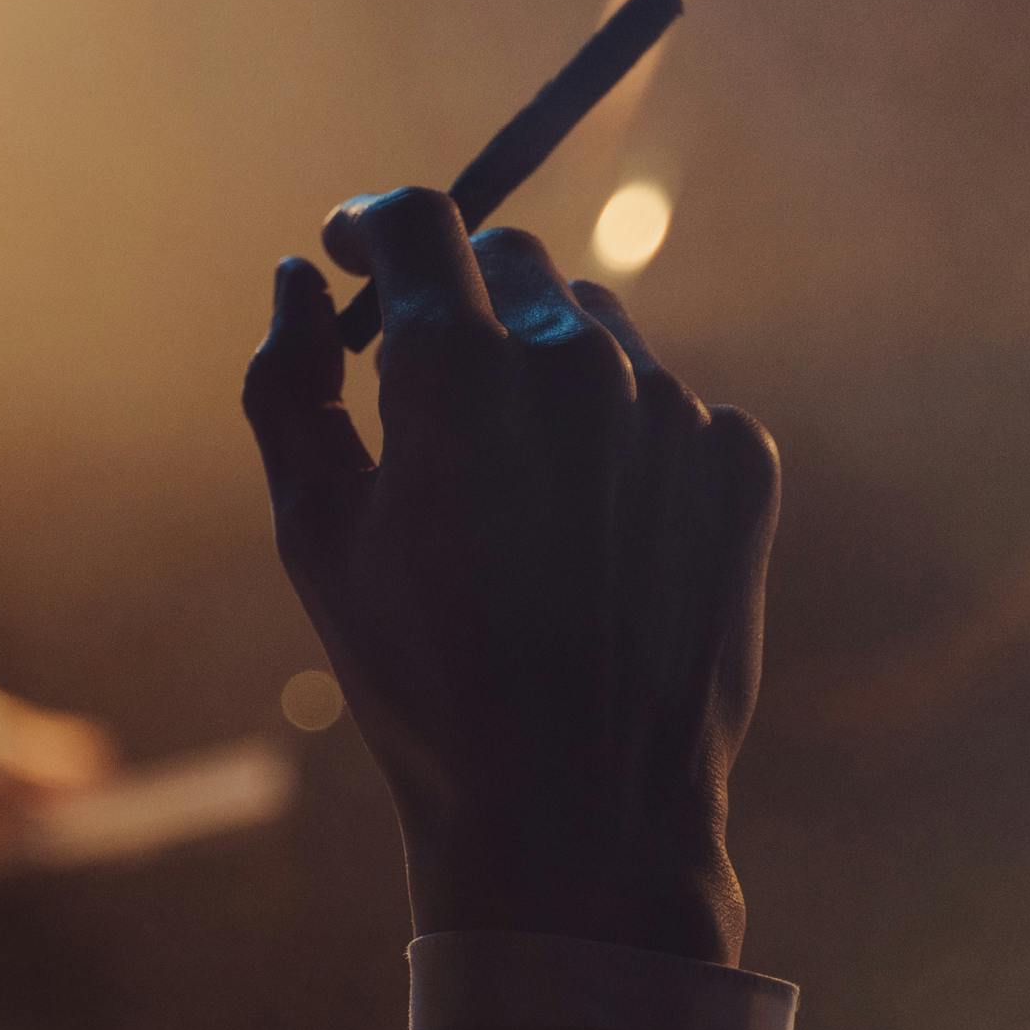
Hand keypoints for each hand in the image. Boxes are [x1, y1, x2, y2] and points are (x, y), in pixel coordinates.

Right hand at [241, 189, 777, 962]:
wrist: (580, 807)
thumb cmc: (422, 682)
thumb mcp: (317, 534)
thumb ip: (289, 385)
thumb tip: (299, 284)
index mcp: (457, 372)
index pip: (418, 223)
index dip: (371, 222)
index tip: (350, 247)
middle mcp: (578, 365)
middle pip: (510, 262)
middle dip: (455, 298)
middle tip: (424, 379)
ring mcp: (673, 411)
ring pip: (596, 331)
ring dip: (543, 369)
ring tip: (514, 487)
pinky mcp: (740, 464)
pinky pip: (668, 406)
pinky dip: (622, 439)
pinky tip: (591, 534)